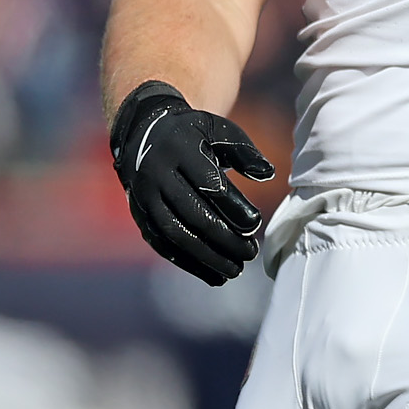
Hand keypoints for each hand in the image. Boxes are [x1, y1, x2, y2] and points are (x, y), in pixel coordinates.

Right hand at [108, 81, 275, 285]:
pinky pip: (162, 245)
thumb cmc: (194, 134)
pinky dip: (188, 263)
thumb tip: (268, 174)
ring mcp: (145, 198)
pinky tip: (213, 276)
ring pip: (174, 234)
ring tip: (235, 270)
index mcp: (180, 150)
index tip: (256, 224)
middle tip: (250, 253)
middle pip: (191, 213)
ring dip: (205, 256)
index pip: (207, 183)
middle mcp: (157, 175)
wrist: (144, 134)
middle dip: (222, 237)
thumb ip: (245, 153)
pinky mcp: (140, 217)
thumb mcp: (220, 131)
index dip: (232, 206)